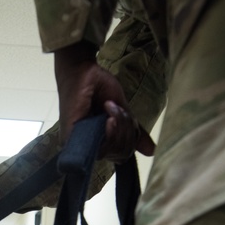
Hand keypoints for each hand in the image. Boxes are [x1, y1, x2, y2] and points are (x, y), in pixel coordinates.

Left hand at [54, 42, 154, 159]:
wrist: (82, 69)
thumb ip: (134, 131)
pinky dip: (111, 131)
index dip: (132, 139)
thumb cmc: (98, 87)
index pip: (123, 155)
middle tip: (118, 109)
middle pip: (121, 155)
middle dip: (128, 131)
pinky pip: (101, 149)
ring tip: (110, 107)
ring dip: (120, 126)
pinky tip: (108, 117)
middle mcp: (90, 147)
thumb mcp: (122, 110)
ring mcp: (79, 145)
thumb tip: (152, 151)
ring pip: (113, 151)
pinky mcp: (73, 138)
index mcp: (101, 141)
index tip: (129, 118)